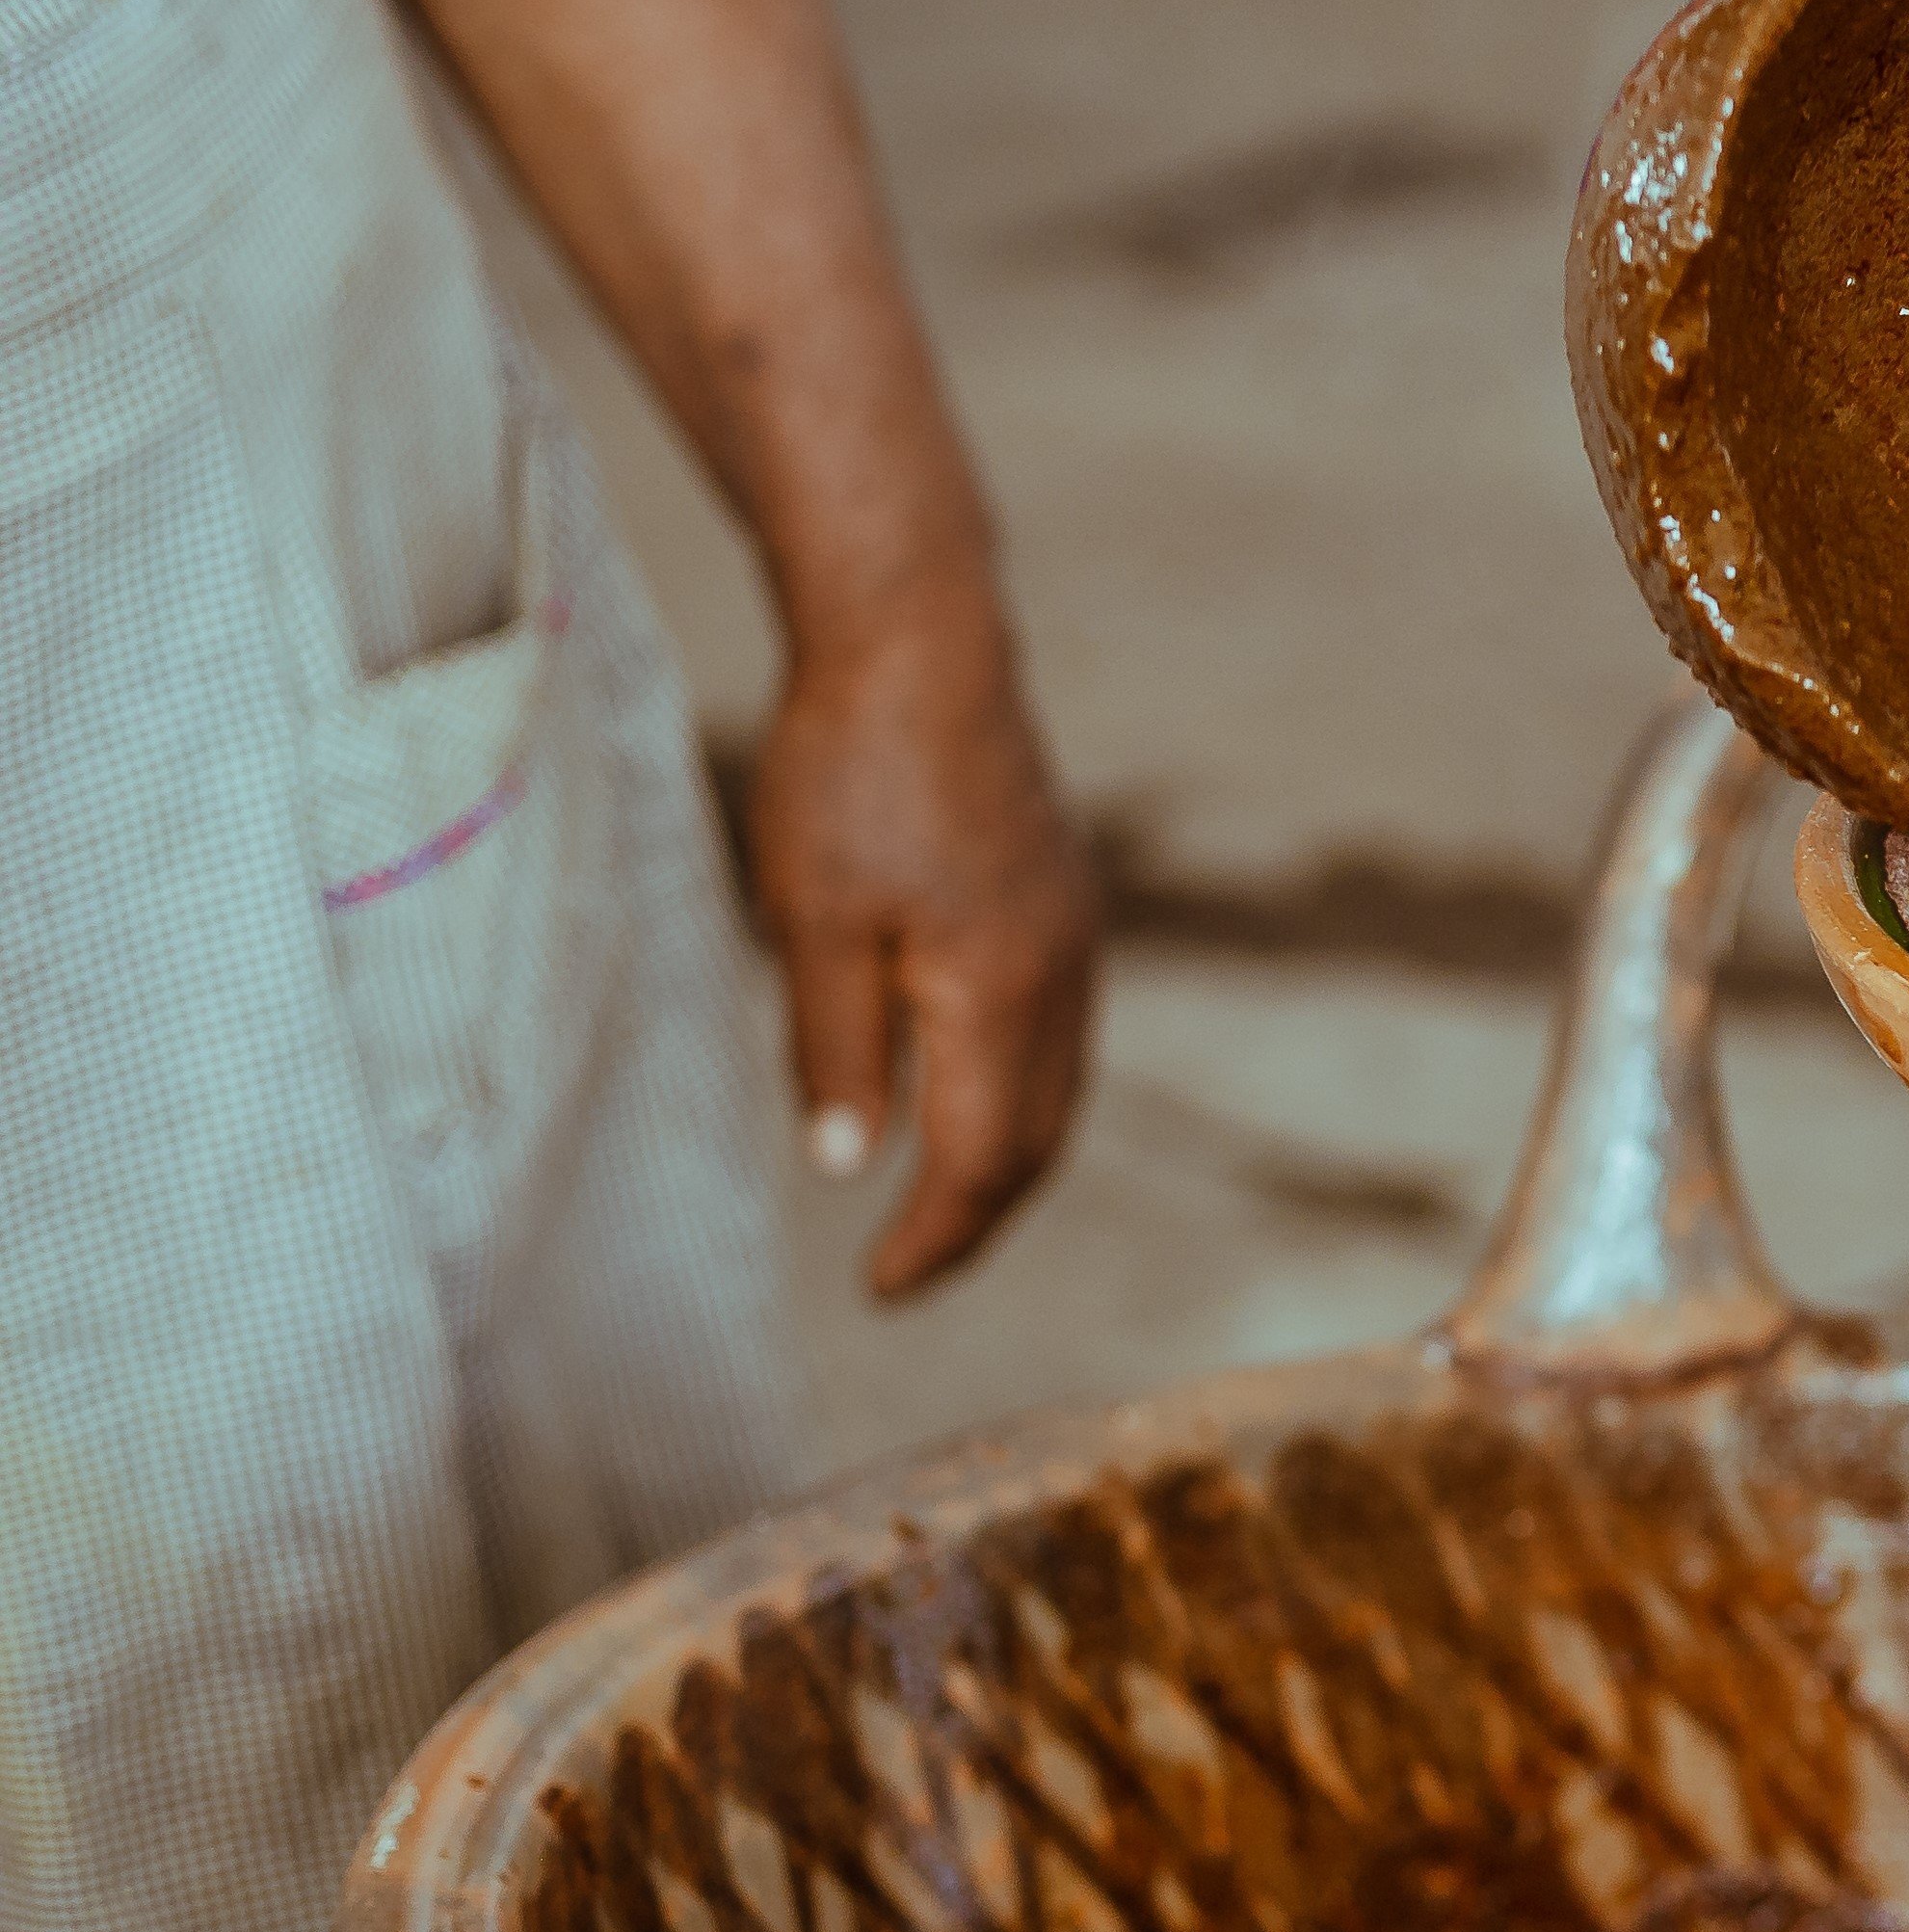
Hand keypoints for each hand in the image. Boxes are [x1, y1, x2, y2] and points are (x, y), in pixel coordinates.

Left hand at [746, 592, 1094, 1296]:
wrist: (923, 643)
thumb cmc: (850, 774)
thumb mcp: (814, 923)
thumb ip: (839, 1053)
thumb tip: (847, 1168)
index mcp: (1000, 991)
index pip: (983, 1159)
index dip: (934, 1237)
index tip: (877, 1289)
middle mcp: (1060, 975)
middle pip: (1039, 1139)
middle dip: (978, 1218)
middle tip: (908, 1269)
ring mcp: (1072, 934)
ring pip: (1060, 1088)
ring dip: (1007, 1160)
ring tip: (938, 1201)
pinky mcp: (1061, 900)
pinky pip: (1060, 1033)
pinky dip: (1021, 1093)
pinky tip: (970, 1091)